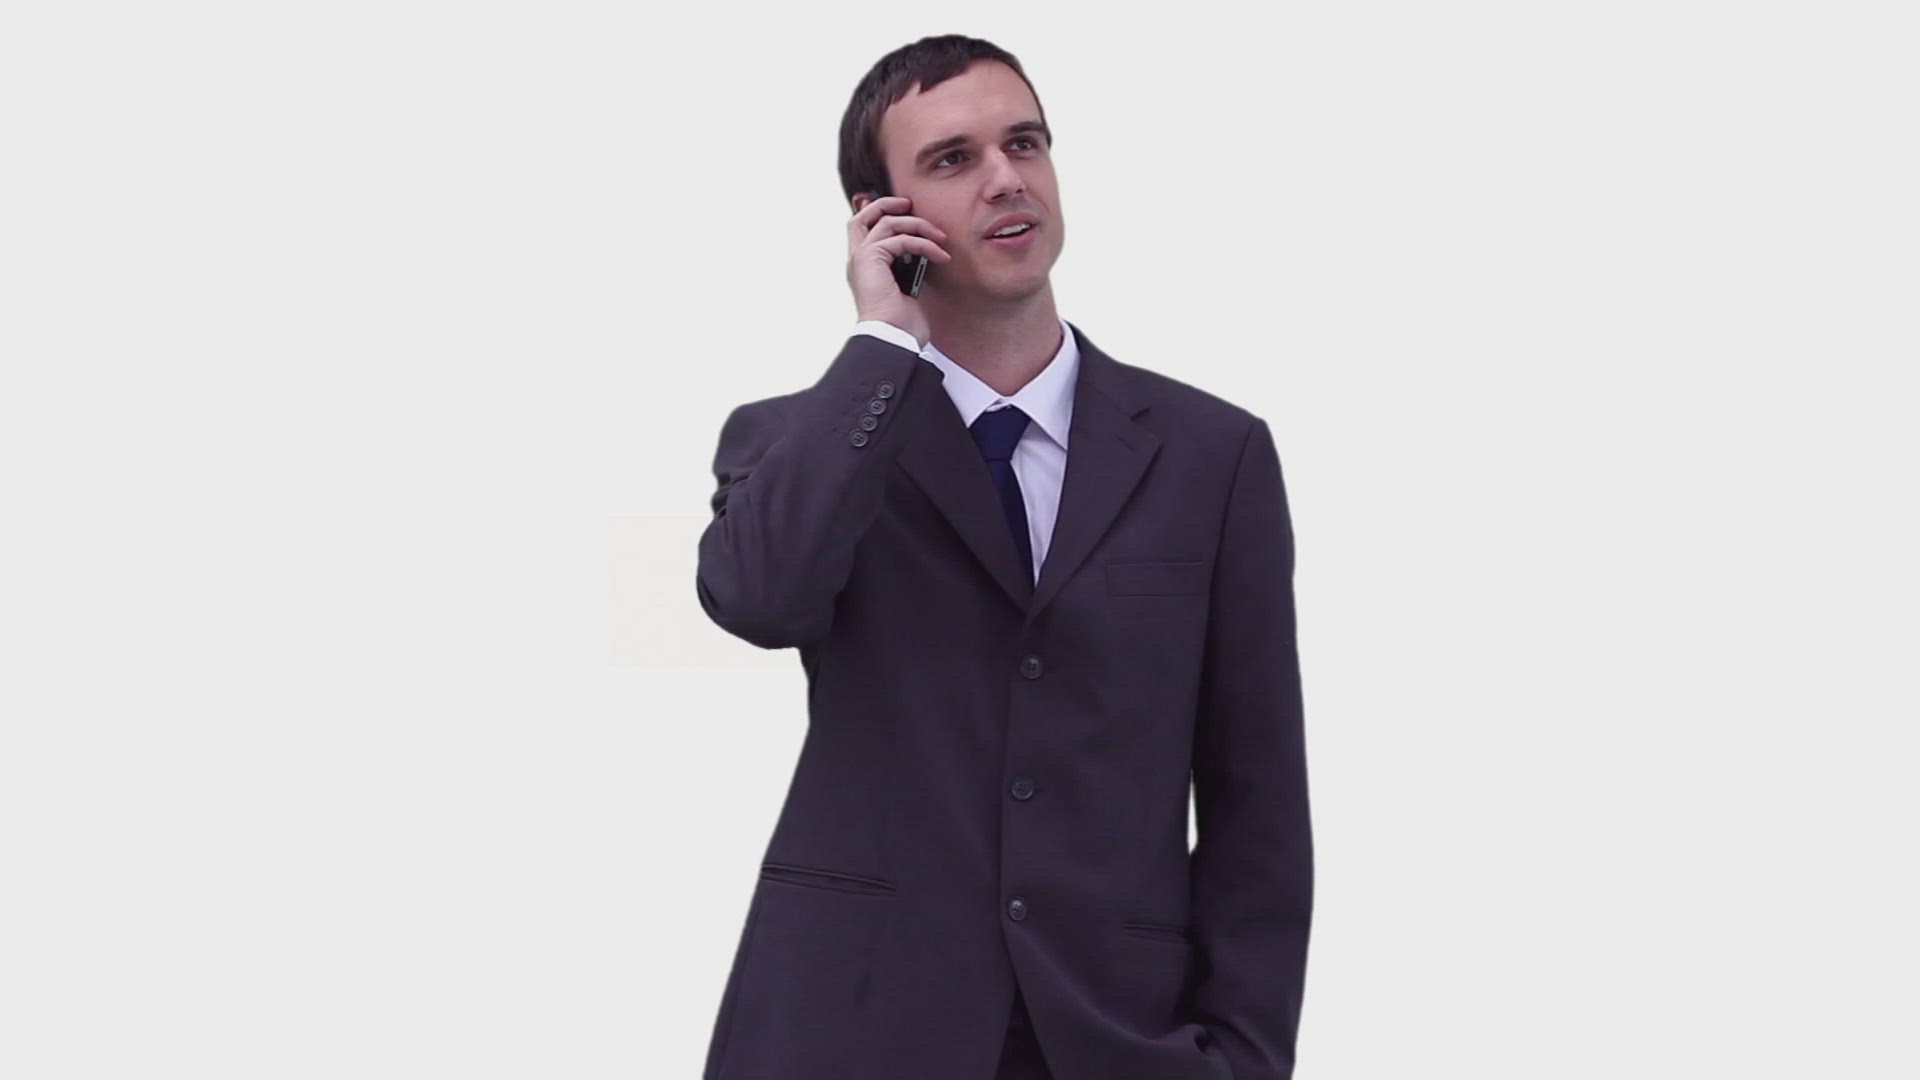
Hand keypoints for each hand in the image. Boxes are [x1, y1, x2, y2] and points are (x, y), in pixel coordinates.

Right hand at [846, 194, 950, 347]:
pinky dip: (924, 244)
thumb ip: (907, 268)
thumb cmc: (901, 324)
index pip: (862, 230)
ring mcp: (861, 259)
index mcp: (863, 269)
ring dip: (918, 225)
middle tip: (910, 205)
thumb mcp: (906, 289)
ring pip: (886, 222)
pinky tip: (940, 256)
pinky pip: (900, 239)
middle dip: (886, 204)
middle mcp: (857, 261)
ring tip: (940, 238)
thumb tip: (922, 254)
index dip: (878, 214)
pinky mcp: (870, 260)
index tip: (905, 212)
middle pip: (861, 217)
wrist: (892, 339)